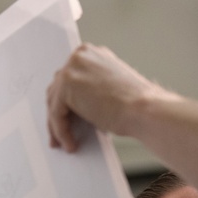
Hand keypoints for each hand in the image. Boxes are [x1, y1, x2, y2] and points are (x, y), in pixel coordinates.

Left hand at [46, 42, 168, 151]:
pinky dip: (61, 131)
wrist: (144, 110)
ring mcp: (72, 68)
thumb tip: (73, 106)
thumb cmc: (136, 104)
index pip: (69, 78)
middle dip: (57, 113)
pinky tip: (71, 143)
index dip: (66, 100)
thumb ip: (89, 90)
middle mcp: (80, 56)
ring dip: (57, 125)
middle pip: (57, 88)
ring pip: (54, 102)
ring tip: (64, 142)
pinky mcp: (66, 85)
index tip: (65, 117)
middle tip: (59, 133)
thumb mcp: (109, 89)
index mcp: (92, 54)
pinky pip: (56, 113)